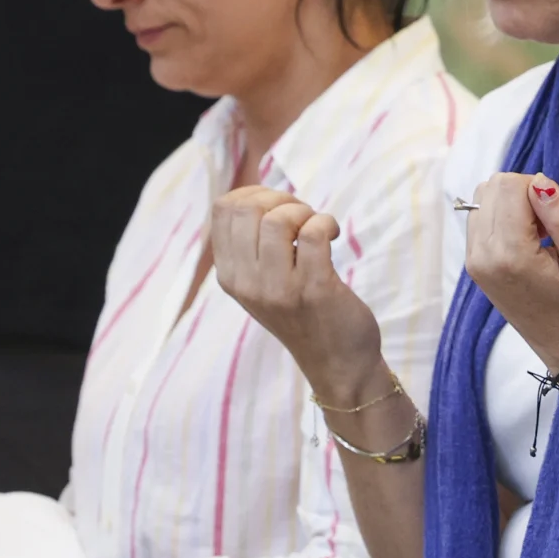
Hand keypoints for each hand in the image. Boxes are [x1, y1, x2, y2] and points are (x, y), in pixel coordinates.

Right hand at [210, 187, 384, 398]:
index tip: (279, 208)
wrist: (336, 363)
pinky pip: (313, 233)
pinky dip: (326, 223)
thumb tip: (256, 194)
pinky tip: (332, 236)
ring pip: (278, 219)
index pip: (222, 210)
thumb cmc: (304, 314)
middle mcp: (246, 282)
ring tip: (317, 227)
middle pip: (247, 208)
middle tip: (302, 217)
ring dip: (305, 212)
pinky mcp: (314, 289)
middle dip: (281, 199)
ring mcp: (278, 288)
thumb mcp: (262, 285)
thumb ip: (252, 247)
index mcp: (230, 276)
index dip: (255, 194)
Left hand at [464, 174, 558, 373]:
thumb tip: (539, 181)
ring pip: (483, 198)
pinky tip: (527, 242)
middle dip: (524, 195)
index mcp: (508, 253)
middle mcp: (481, 255)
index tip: (557, 221)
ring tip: (538, 235)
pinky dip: (504, 219)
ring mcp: (473, 261)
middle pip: (491, 187)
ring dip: (513, 205)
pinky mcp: (473, 264)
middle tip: (549, 227)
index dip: (539, 190)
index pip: (509, 185)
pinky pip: (481, 218)